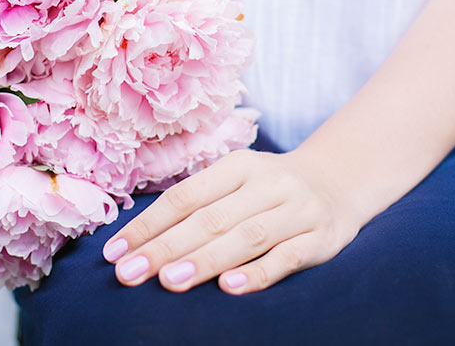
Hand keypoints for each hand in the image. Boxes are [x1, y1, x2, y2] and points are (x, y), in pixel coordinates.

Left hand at [101, 148, 364, 293]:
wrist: (340, 181)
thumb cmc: (269, 190)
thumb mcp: (237, 182)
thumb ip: (199, 204)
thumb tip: (139, 238)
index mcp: (238, 166)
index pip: (185, 196)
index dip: (148, 224)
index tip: (115, 251)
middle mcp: (267, 183)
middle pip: (209, 218)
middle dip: (165, 247)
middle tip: (129, 273)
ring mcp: (296, 210)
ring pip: (245, 236)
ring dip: (204, 260)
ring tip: (169, 281)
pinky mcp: (320, 238)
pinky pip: (286, 257)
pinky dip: (257, 273)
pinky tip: (229, 288)